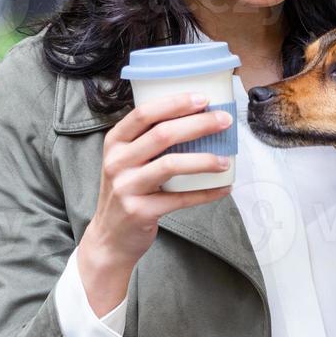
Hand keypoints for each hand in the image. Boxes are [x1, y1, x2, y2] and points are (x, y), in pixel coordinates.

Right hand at [79, 92, 234, 312]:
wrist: (109, 238)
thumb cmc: (126, 191)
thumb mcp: (126, 161)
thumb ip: (148, 140)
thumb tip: (198, 118)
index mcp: (115, 142)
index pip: (144, 113)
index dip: (175, 103)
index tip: (204, 98)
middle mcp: (116, 161)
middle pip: (162, 134)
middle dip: (199, 124)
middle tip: (224, 121)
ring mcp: (126, 187)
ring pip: (171, 164)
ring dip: (204, 159)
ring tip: (226, 159)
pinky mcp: (140, 211)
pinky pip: (180, 198)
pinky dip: (206, 193)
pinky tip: (223, 188)